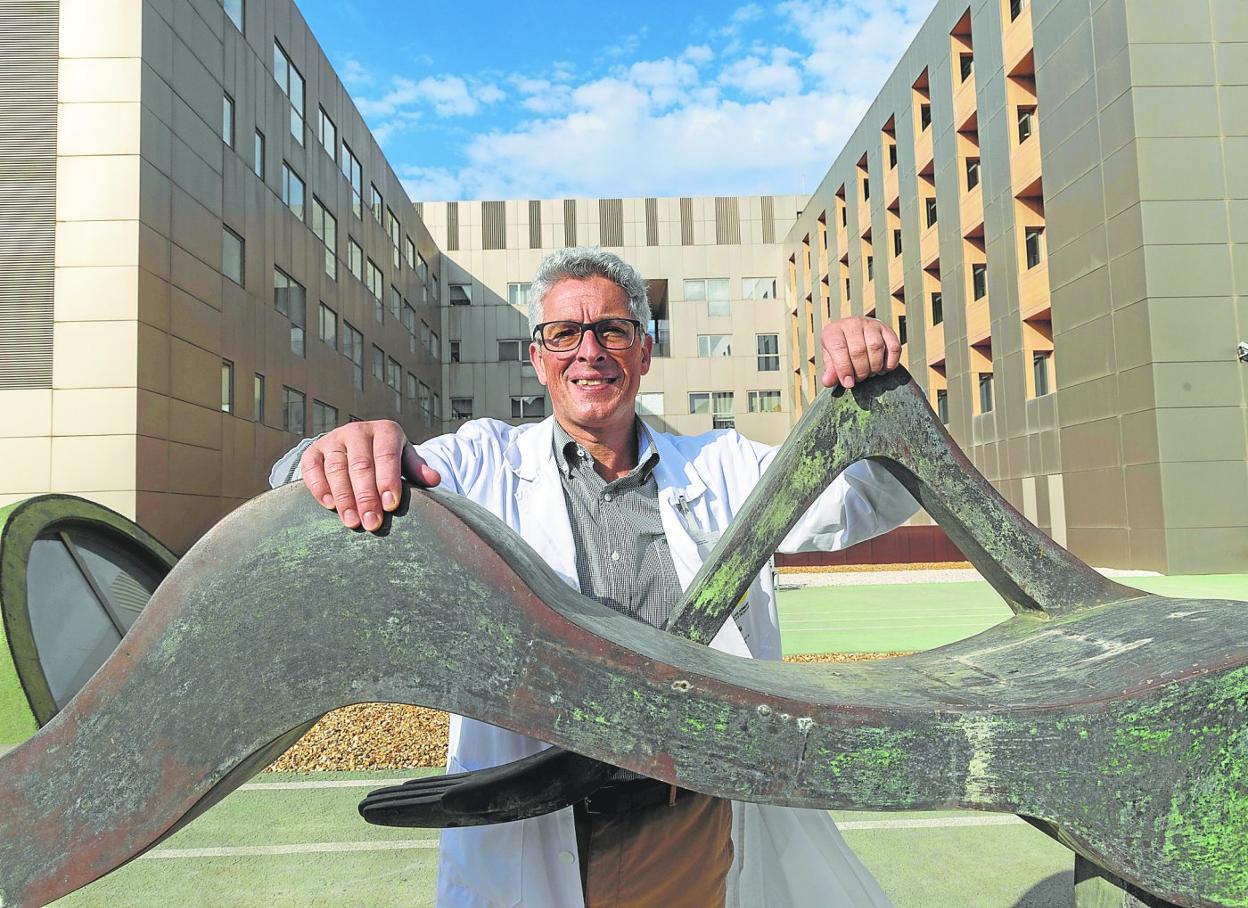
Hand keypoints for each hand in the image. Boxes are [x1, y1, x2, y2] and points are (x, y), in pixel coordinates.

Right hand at [299, 420, 440, 531]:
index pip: (386, 455)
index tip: (390, 505)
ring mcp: (334, 439)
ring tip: (352, 522)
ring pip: (337, 468)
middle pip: (361, 465)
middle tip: (372, 523)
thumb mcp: (405, 459)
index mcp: (385, 431)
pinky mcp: (314, 450)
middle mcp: (357, 431)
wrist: (357, 445)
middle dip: (366, 496)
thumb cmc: (386, 457)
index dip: (388, 480)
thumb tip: (435, 480)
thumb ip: (417, 469)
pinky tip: (328, 505)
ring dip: (344, 497)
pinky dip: (319, 486)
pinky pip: (312, 467)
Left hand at [821, 316, 901, 388]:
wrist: (856, 334)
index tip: (848, 384)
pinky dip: (890, 363)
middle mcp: (852, 324)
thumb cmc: (841, 350)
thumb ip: (830, 370)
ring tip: (870, 373)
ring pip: (876, 347)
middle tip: (860, 378)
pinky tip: (883, 369)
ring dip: (874, 366)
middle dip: (860, 370)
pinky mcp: (887, 330)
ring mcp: (871, 325)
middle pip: (858, 349)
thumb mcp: (831, 359)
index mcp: (834, 331)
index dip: (843, 368)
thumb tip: (828, 382)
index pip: (838, 347)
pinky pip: (893, 347)